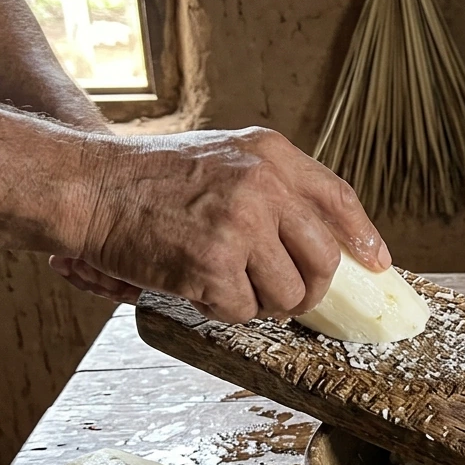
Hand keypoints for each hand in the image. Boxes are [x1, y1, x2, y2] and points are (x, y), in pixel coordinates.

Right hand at [65, 127, 390, 322]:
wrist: (88, 186)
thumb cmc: (151, 177)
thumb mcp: (225, 156)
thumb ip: (274, 187)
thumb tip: (327, 239)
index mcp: (270, 154)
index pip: (337, 198)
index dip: (362, 236)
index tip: (376, 264)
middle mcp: (263, 185)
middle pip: (324, 258)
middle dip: (312, 288)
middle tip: (292, 297)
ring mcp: (240, 225)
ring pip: (289, 292)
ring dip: (267, 304)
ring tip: (234, 287)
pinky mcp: (213, 264)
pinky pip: (244, 310)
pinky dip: (225, 310)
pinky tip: (201, 287)